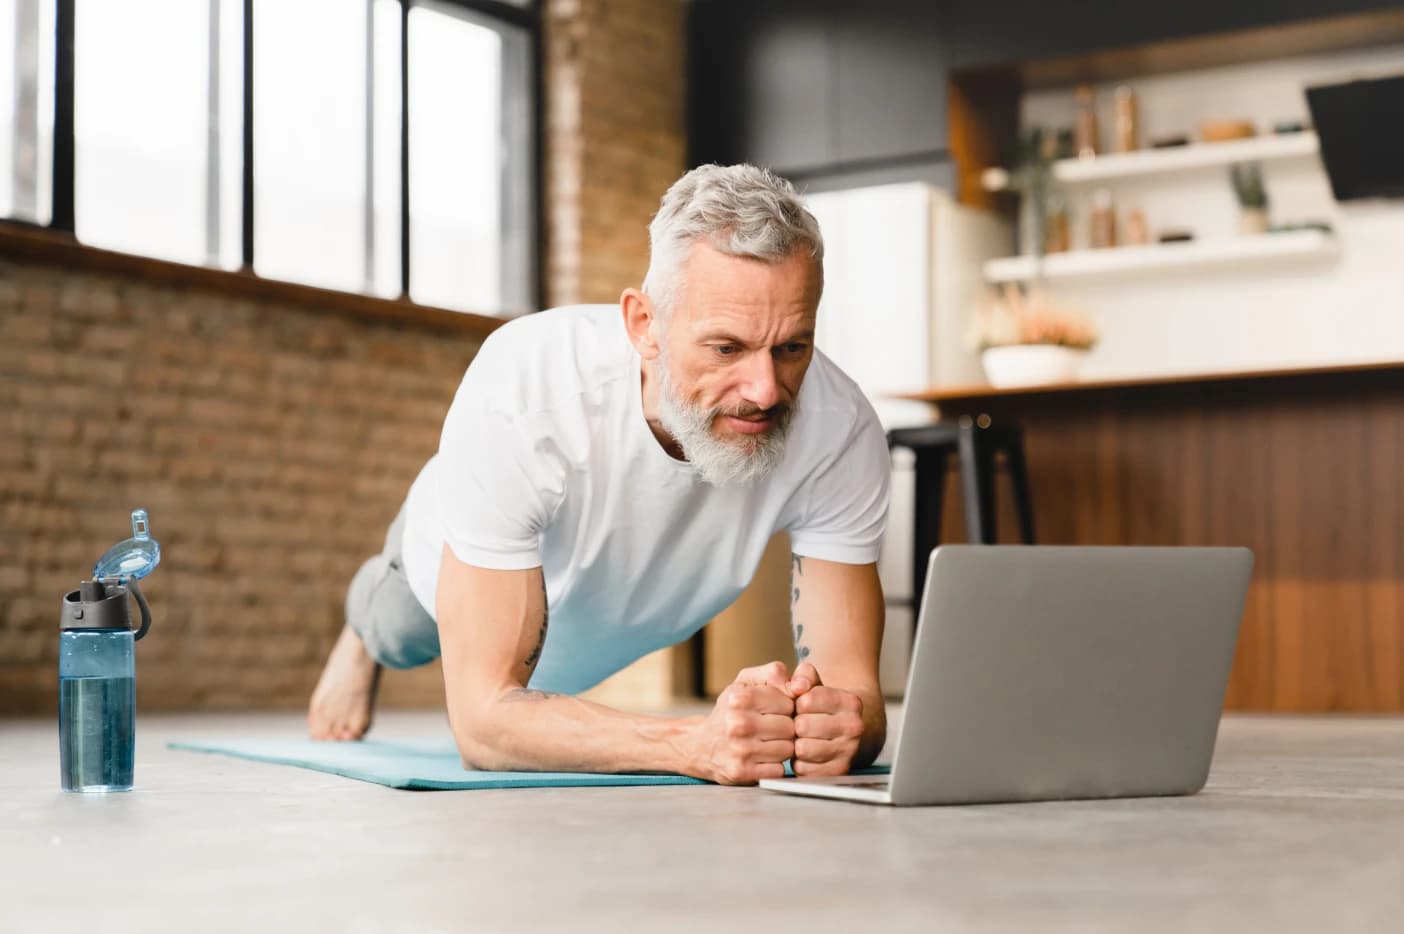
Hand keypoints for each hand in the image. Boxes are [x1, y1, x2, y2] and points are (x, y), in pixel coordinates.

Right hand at [690, 661, 795, 784]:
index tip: (775, 711)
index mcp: (741, 698)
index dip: (786, 708)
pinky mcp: (742, 772)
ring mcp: (740, 749)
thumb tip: (800, 686)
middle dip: (786, 729)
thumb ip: (773, 674)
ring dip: (782, 748)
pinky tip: (762, 759)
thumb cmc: (730, 711)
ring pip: (788, 750)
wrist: (699, 746)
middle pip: (790, 727)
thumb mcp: (745, 683)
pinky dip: (774, 766)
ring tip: (767, 743)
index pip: (789, 703)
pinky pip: (778, 771)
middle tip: (772, 729)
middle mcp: (739, 723)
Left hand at [786, 662, 863, 776]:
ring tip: (803, 738)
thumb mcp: (814, 682)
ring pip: (802, 749)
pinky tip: (806, 755)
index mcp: (850, 702)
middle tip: (801, 724)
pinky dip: (799, 763)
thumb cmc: (822, 705)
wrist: (844, 731)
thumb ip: (803, 675)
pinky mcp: (838, 772)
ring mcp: (849, 752)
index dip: (797, 703)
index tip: (803, 705)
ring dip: (795, 745)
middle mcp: (854, 727)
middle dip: (795, 724)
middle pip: (802, 726)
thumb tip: (797, 686)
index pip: (807, 701)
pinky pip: (803, 770)